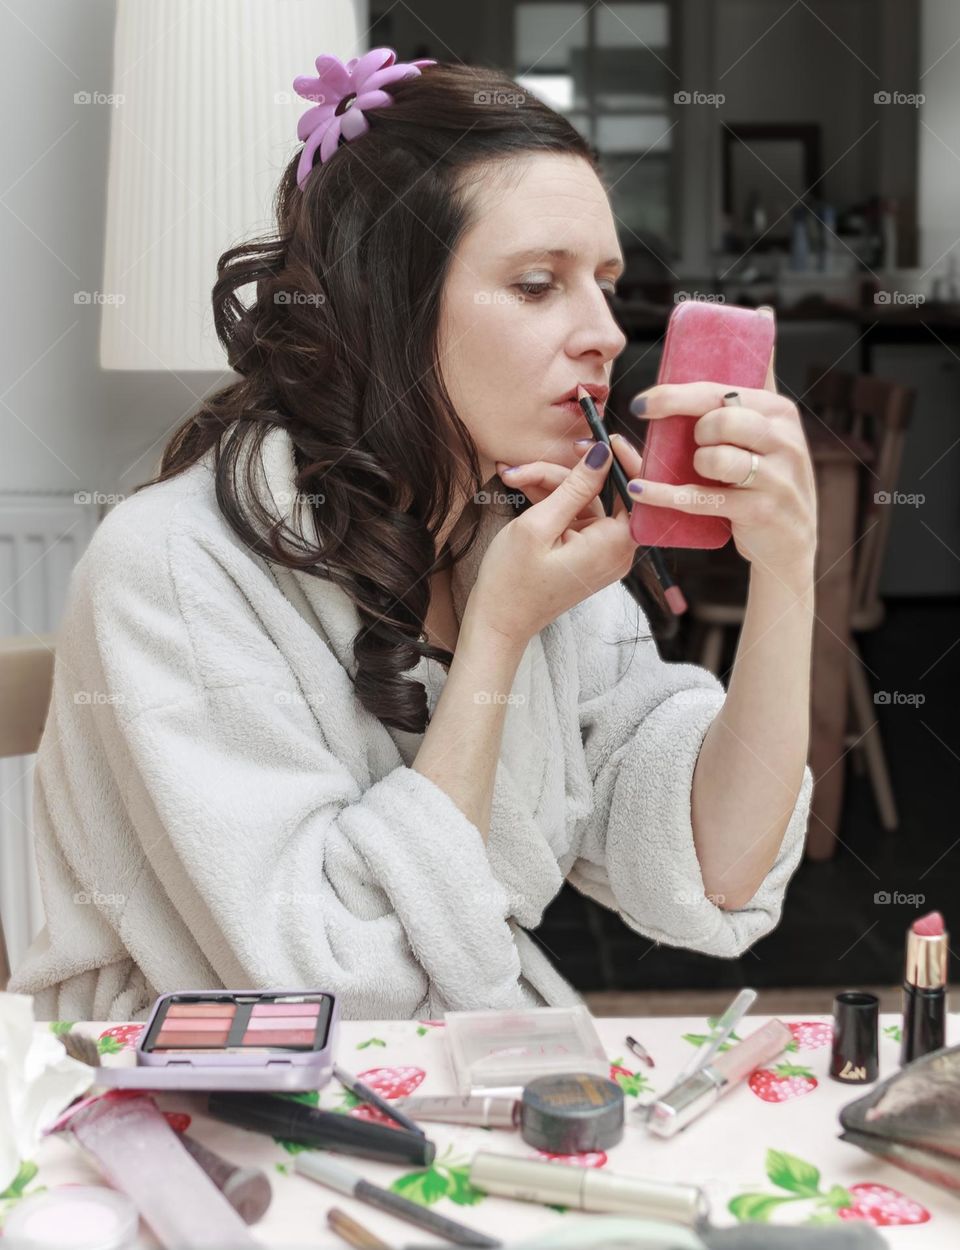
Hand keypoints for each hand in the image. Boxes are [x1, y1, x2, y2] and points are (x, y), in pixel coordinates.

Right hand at [466, 441, 638, 644]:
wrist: (498, 622)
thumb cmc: (512, 581)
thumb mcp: (538, 526)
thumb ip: (575, 488)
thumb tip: (603, 454)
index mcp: (613, 546)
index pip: (637, 491)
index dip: (621, 460)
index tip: (598, 438)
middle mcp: (616, 550)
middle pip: (603, 492)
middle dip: (564, 473)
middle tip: (528, 464)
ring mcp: (601, 553)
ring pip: (585, 501)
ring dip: (550, 486)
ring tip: (512, 478)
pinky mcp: (586, 554)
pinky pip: (576, 516)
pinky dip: (553, 502)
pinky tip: (524, 489)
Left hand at [626, 341, 816, 575]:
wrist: (791, 541)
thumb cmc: (769, 479)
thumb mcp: (772, 428)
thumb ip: (760, 379)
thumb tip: (762, 313)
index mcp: (778, 411)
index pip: (719, 391)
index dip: (675, 395)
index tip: (642, 403)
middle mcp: (783, 439)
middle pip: (719, 419)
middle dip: (693, 431)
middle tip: (693, 445)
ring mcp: (775, 476)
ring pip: (715, 457)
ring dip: (695, 466)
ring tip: (703, 473)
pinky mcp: (761, 510)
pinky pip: (703, 497)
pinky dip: (666, 495)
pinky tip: (641, 489)